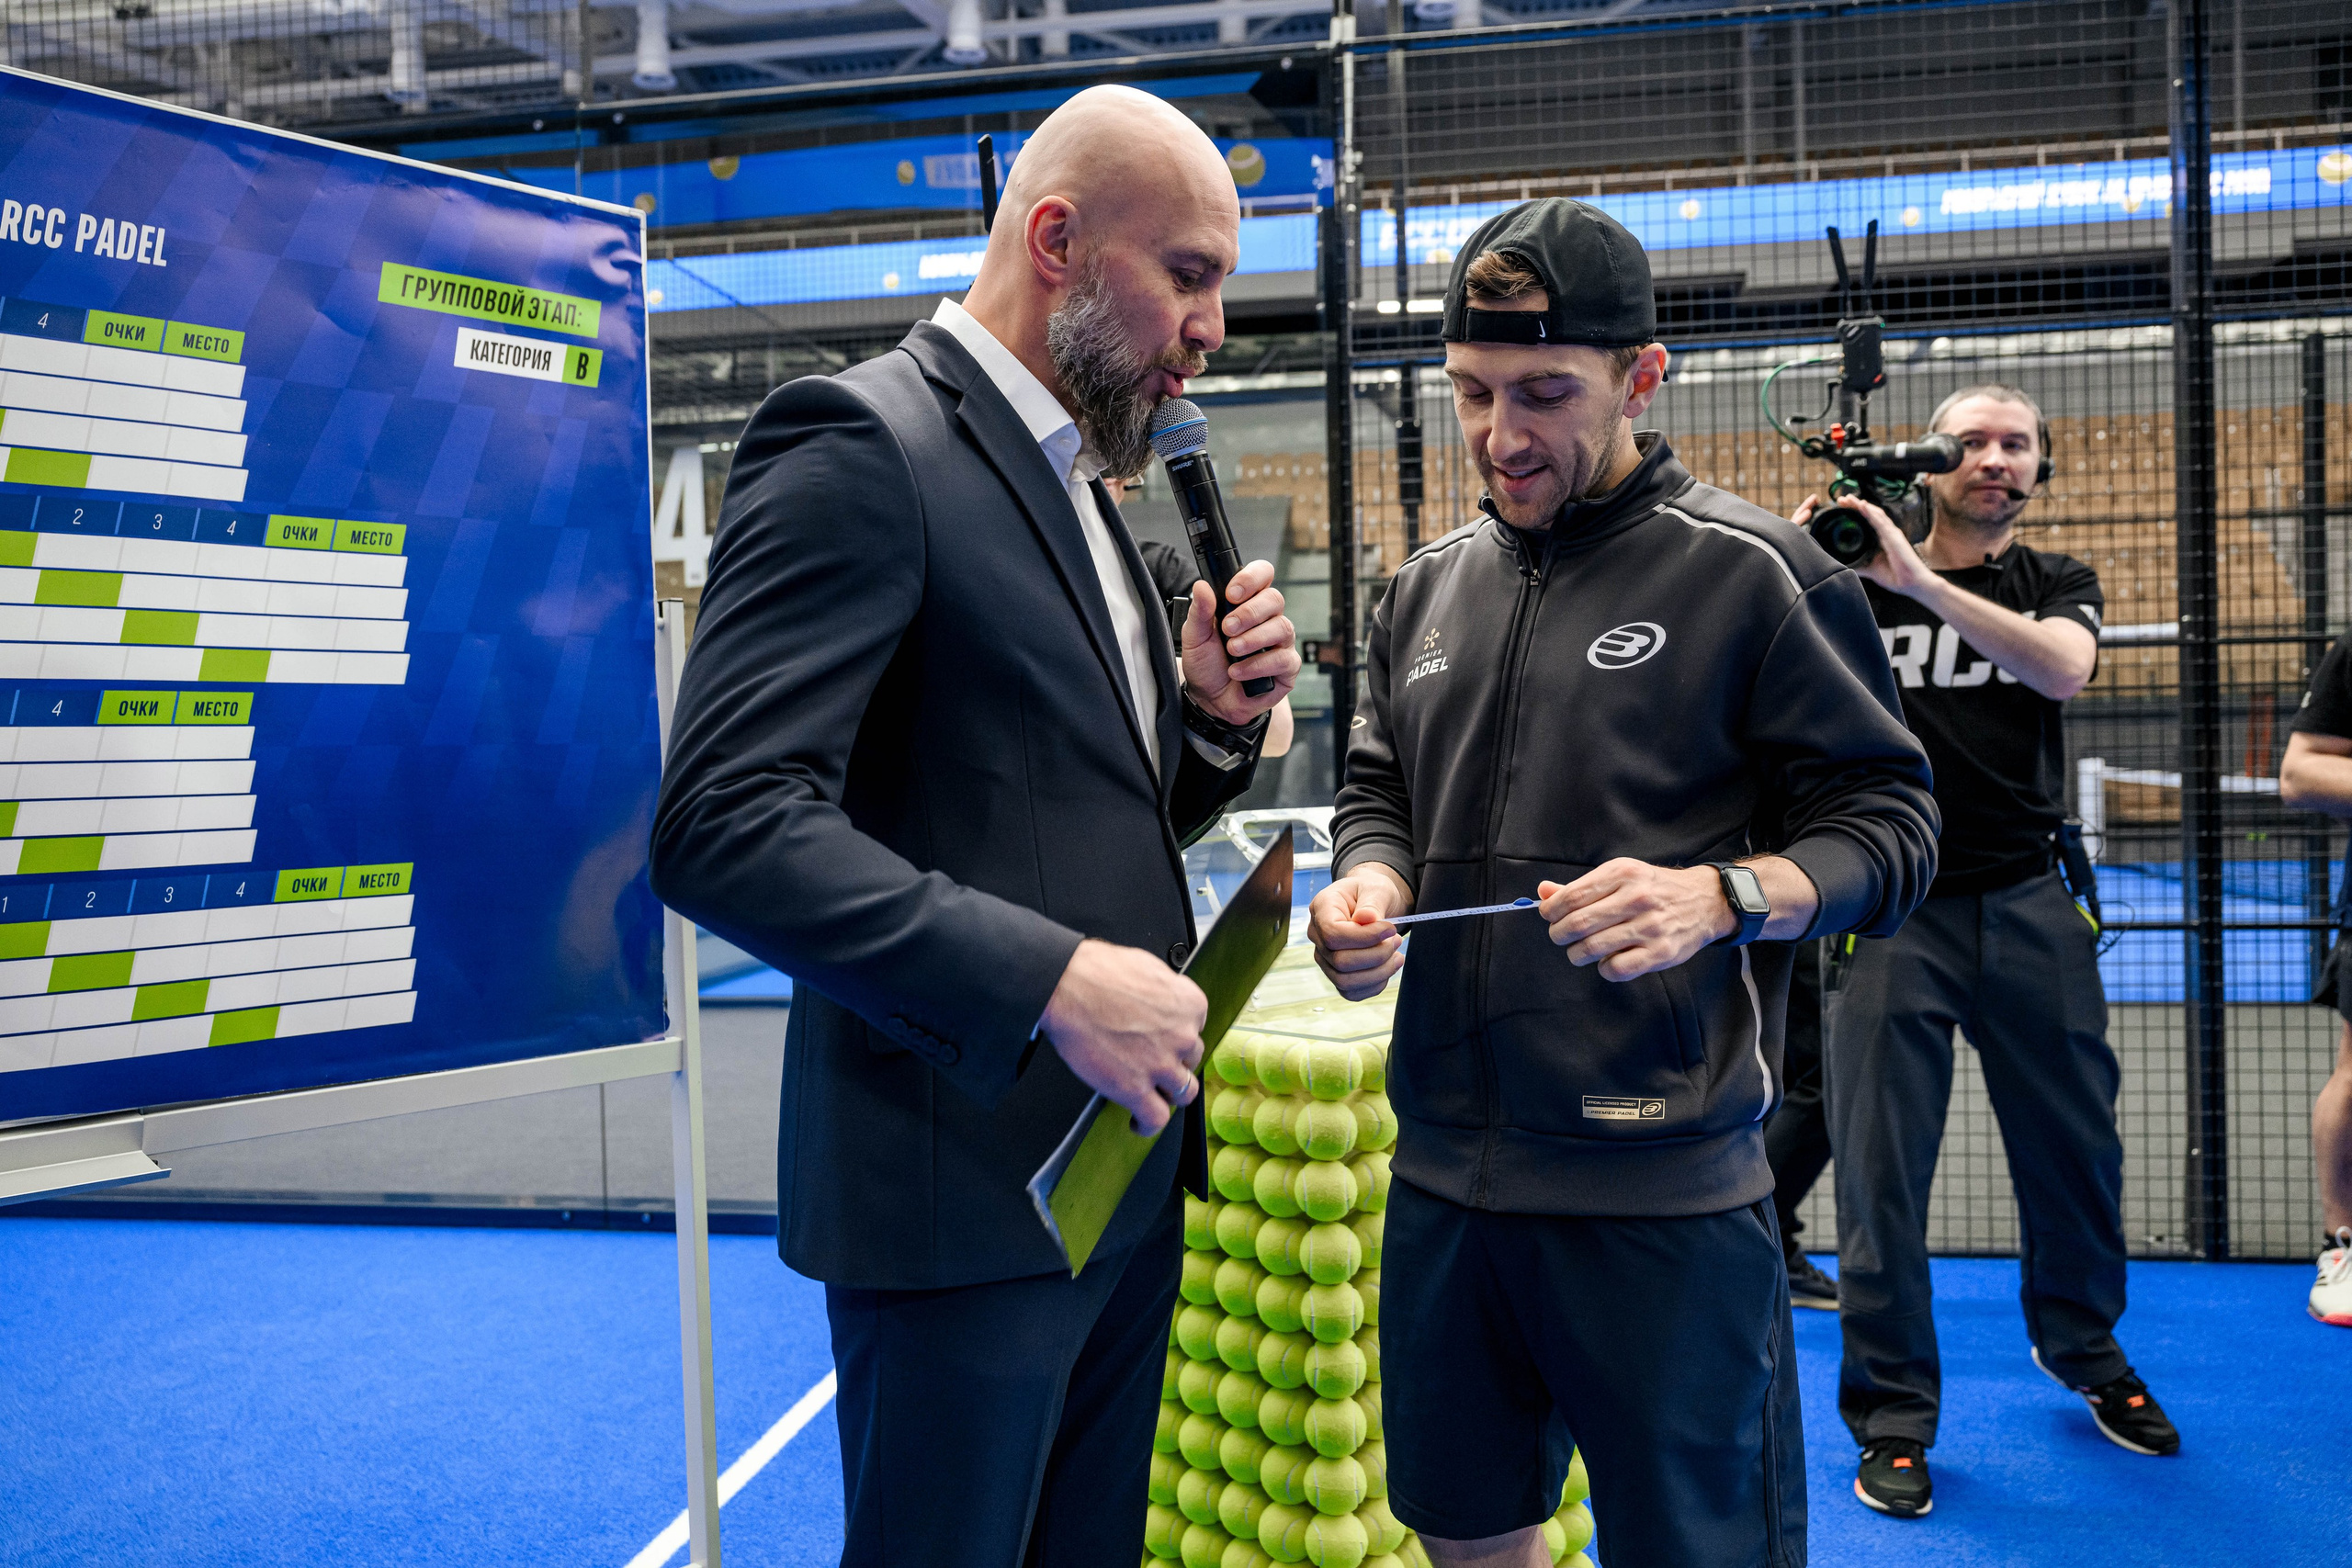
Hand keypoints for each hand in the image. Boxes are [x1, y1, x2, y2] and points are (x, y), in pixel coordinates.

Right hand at [1039, 939, 1206, 1135]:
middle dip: (1174, 1061)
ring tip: (1153, 1093)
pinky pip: (1156, 1118)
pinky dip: (1148, 1124)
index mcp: (1189, 1004)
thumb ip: (1165, 991)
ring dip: (1168, 1093)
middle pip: (1190, 1059)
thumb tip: (1161, 999)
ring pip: (1183, 1092)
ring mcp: (1161, 1065)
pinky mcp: (1135, 1089)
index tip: (1165, 1038)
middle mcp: (1182, 1036)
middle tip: (1153, 1060)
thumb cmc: (1097, 971)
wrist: (1067, 986)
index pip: (1197, 1028)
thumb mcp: (1147, 966)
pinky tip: (1139, 1121)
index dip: (1178, 1034)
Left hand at [1182, 559, 1299, 723]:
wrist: (1210, 701)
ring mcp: (1281, 643)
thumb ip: (1199, 611)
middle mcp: (1268, 619)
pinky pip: (1283, 659)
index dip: (1251, 578)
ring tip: (1232, 650)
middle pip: (1275, 599)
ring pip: (1282, 627)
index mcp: (1248, 603)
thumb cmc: (1207, 664)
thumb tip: (1202, 586)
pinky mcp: (1287, 668)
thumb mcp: (1195, 636)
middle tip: (1227, 629)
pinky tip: (1238, 672)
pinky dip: (1257, 666)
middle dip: (1249, 613)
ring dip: (1254, 639)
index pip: (1262, 575)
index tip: (1231, 594)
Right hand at [1308, 866, 1412, 1000]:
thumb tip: (1367, 919)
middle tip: (1397, 939)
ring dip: (1379, 972)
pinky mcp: (1336, 973)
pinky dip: (1374, 985)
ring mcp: (1324, 957)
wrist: (1372, 902)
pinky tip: (1388, 967)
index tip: (1390, 929)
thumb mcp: (1376, 888)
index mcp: (1321, 908)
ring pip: (1345, 982)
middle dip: (1377, 955)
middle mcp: (1317, 935)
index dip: (1365, 937)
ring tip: (1397, 954)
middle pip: (1340, 962)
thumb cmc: (1372, 892)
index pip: (1333, 934)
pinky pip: (1351, 992)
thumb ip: (1371, 903)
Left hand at [1538, 860, 1733, 980]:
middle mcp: (1637, 898)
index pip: (1571, 897)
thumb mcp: (1620, 876)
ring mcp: (1651, 926)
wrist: (1705, 901)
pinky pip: (1616, 968)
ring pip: (1592, 948)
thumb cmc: (1653, 889)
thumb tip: (1542, 893)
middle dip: (1559, 934)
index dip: (1551, 911)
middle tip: (1561, 936)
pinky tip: (1607, 960)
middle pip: (1578, 924)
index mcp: (1623, 874)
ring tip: (1580, 950)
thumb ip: (1581, 887)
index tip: (1549, 916)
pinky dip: (1603, 968)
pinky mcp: (1661, 953)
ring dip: (1577, 953)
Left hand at [1793, 493, 1931, 596]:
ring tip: (1849, 499)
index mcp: (1881, 539)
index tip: (1840, 507)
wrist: (1912, 584)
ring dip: (1861, 505)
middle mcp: (1887, 533)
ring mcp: (1891, 533)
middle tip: (1841, 499)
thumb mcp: (1872, 570)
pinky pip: (1881, 522)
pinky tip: (1862, 506)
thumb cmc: (1896, 576)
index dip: (1854, 512)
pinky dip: (1871, 513)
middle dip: (1855, 505)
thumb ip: (1860, 566)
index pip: (1867, 521)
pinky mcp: (1894, 537)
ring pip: (1875, 514)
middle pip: (1870, 514)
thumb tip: (1845, 565)